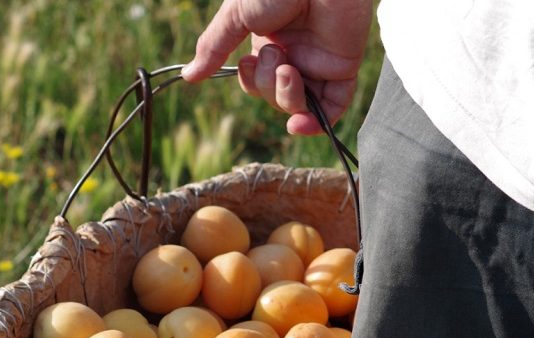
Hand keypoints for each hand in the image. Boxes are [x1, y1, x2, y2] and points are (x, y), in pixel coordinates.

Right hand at [181, 0, 371, 134]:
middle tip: (274, 55)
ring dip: (287, 97)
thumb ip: (215, 47)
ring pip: (299, 106)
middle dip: (267, 85)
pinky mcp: (344, 67)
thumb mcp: (237, 16)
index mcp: (268, 41)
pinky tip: (298, 124)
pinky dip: (316, 123)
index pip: (256, 82)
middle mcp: (294, 54)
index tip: (247, 63)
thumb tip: (189, 76)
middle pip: (274, 97)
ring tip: (288, 69)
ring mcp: (319, 62)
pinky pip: (333, 108)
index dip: (251, 83)